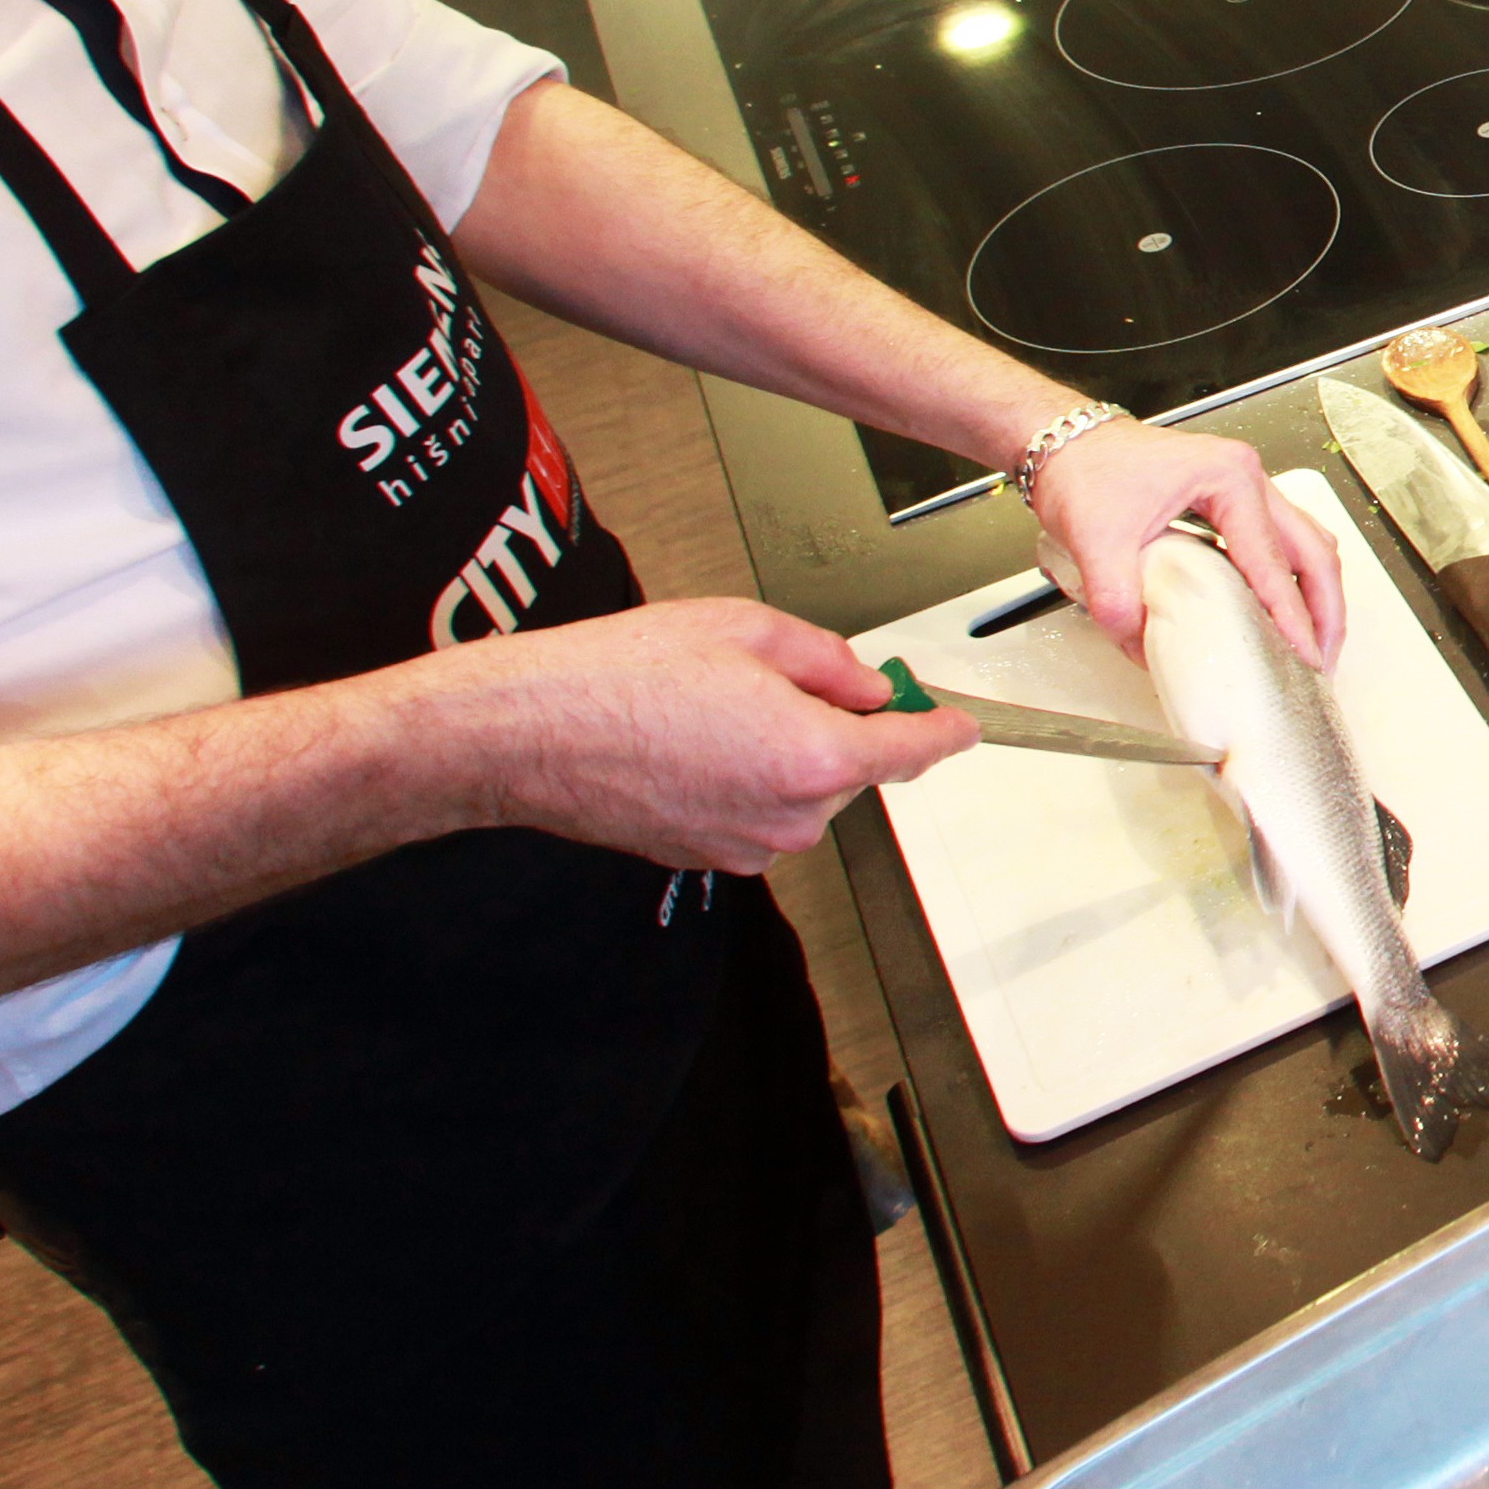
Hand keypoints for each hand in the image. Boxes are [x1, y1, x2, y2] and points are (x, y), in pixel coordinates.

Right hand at [418, 596, 972, 868]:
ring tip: (712, 709)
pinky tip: (692, 743)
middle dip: (834, 725)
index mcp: (813, 758)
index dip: (942, 732)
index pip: (913, 752)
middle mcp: (790, 817)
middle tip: (772, 679)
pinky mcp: (709, 859)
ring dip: (784, 753)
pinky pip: (758, 812)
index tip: (960, 727)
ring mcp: (748, 846)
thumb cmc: (619, 677)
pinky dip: (746, 779)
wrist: (529, 732)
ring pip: (804, 793)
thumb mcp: (746, 629)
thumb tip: (865, 684)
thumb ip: (828, 659)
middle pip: (853, 770)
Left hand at [1025, 418, 1343, 663]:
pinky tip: (1279, 611)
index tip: (1304, 657)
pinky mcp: (1230, 501)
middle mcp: (1248, 479)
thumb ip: (1119, 603)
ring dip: (1315, 593)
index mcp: (1229, 479)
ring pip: (1306, 543)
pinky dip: (1291, 579)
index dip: (1291, 616)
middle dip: (1325, 610)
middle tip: (1321, 660)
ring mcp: (1244, 487)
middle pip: (1313, 550)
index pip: (1273, 562)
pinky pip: (1281, 542)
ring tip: (1310, 641)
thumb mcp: (1097, 542)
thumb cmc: (1084, 470)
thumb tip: (1145, 651)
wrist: (1064, 443)